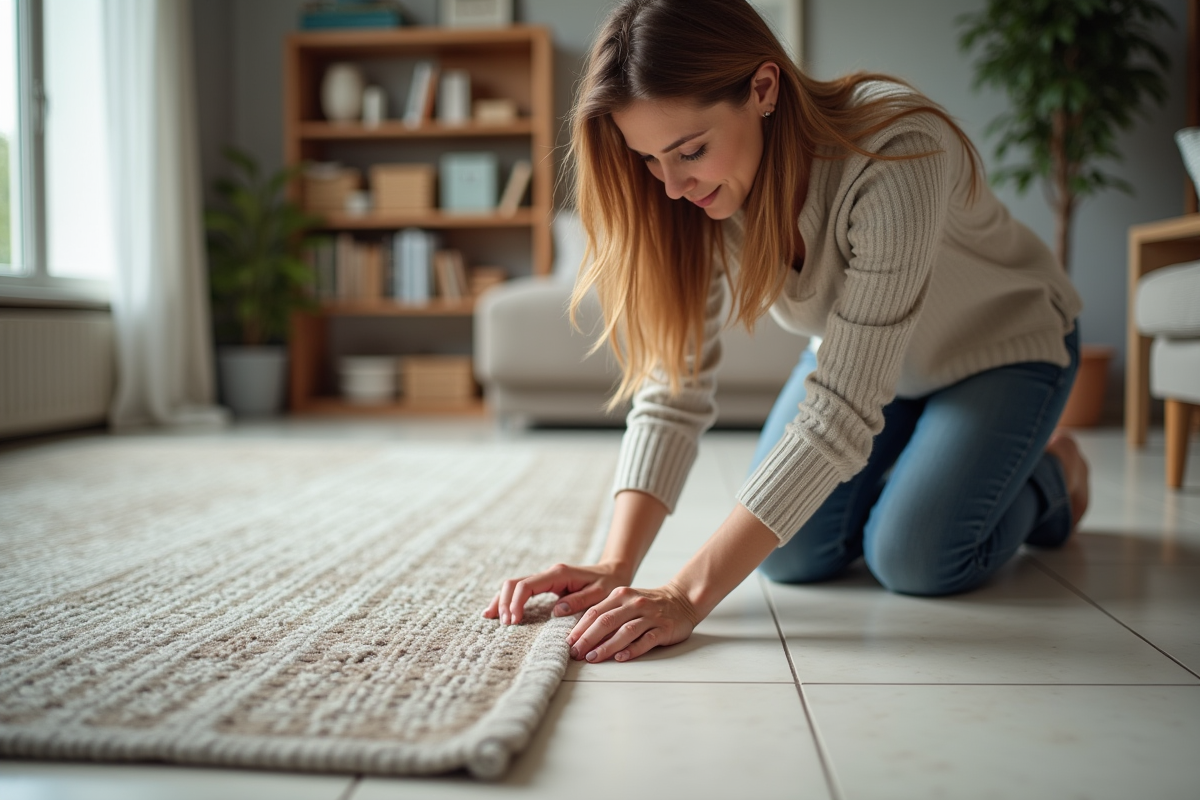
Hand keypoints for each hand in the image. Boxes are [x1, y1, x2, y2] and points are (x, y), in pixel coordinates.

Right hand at [482, 561, 631, 625]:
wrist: (614, 573)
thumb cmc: (609, 585)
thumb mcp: (600, 594)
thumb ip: (580, 601)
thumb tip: (557, 611)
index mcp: (558, 574)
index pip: (527, 585)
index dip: (516, 603)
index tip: (514, 621)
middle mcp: (549, 574)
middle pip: (514, 583)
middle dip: (504, 602)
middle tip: (505, 625)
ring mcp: (545, 578)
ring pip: (514, 585)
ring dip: (501, 600)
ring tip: (490, 618)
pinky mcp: (545, 585)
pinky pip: (521, 590)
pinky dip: (508, 600)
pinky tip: (499, 612)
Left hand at [567, 582, 699, 663]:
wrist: (682, 600)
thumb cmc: (648, 605)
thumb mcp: (626, 602)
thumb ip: (608, 614)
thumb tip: (581, 636)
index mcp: (621, 595)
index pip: (595, 612)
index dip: (580, 628)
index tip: (568, 643)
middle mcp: (634, 603)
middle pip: (606, 621)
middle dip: (588, 639)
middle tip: (576, 654)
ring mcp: (650, 615)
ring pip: (625, 631)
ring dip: (606, 646)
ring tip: (593, 658)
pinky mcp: (663, 628)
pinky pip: (646, 639)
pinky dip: (632, 649)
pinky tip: (620, 658)